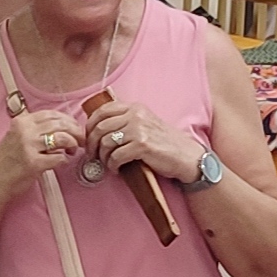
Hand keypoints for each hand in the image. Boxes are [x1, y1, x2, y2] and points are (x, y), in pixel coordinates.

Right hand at [0, 106, 82, 206]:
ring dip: (73, 144)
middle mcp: (24, 131)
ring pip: (63, 138)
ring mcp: (28, 146)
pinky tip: (61, 162)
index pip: (52, 114)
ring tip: (73, 150)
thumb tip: (62, 127)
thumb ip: (34, 130)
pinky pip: (59, 158)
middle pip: (61, 124)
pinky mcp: (33, 163)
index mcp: (21, 122)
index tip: (75, 127)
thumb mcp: (16, 137)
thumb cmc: (5, 163)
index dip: (68, 120)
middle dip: (76, 131)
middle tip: (81, 139)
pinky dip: (64, 160)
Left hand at [84, 93, 203, 182]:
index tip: (89, 139)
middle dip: (92, 144)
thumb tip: (97, 130)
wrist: (186, 156)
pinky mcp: (142, 145)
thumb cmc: (164, 143)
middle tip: (94, 155)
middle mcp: (136, 115)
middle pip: (100, 127)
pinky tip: (117, 169)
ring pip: (106, 142)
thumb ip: (125, 122)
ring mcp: (139, 129)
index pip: (101, 111)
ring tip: (108, 164)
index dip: (90, 126)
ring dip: (103, 157)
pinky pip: (116, 156)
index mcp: (134, 107)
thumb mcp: (145, 124)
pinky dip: (113, 165)